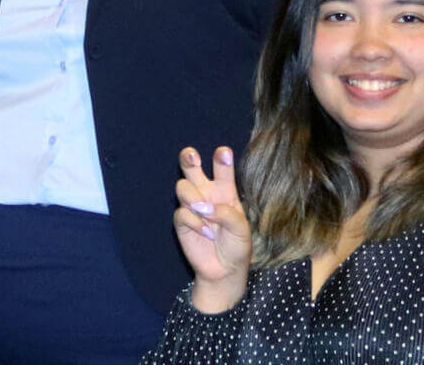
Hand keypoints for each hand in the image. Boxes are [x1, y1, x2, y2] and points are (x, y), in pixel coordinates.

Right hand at [172, 146, 251, 311]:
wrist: (225, 270)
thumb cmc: (237, 246)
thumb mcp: (242, 230)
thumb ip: (227, 214)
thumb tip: (205, 208)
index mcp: (224, 190)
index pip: (222, 168)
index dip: (221, 158)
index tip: (224, 152)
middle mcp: (206, 193)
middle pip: (191, 166)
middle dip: (188, 157)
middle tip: (191, 155)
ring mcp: (193, 206)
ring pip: (182, 186)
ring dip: (192, 197)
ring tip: (203, 211)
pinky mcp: (182, 221)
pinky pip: (182, 213)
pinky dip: (194, 222)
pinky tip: (206, 233)